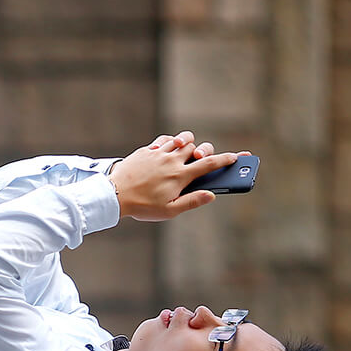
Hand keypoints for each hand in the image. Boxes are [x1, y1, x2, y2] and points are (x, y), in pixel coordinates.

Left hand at [108, 131, 245, 221]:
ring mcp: (159, 153)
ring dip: (188, 144)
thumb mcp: (169, 211)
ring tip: (187, 152)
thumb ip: (191, 201)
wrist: (114, 195)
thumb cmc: (141, 205)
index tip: (236, 157)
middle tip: (202, 159)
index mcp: (180, 176)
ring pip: (181, 140)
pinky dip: (171, 141)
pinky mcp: (146, 150)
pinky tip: (170, 148)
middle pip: (197, 148)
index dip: (225, 159)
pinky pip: (164, 140)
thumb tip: (211, 195)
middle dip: (205, 152)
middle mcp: (172, 161)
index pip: (209, 164)